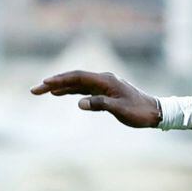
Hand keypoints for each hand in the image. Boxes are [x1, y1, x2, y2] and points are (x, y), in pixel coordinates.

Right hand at [30, 70, 159, 127]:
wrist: (156, 112)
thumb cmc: (139, 112)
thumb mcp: (120, 110)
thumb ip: (100, 104)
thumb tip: (80, 103)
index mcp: (105, 81)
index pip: (77, 77)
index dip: (60, 80)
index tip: (45, 84)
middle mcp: (103, 79)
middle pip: (74, 79)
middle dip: (54, 83)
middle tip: (35, 90)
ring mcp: (104, 85)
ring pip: (78, 84)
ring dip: (61, 87)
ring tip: (44, 91)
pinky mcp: (105, 92)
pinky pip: (84, 89)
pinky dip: (72, 91)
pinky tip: (62, 94)